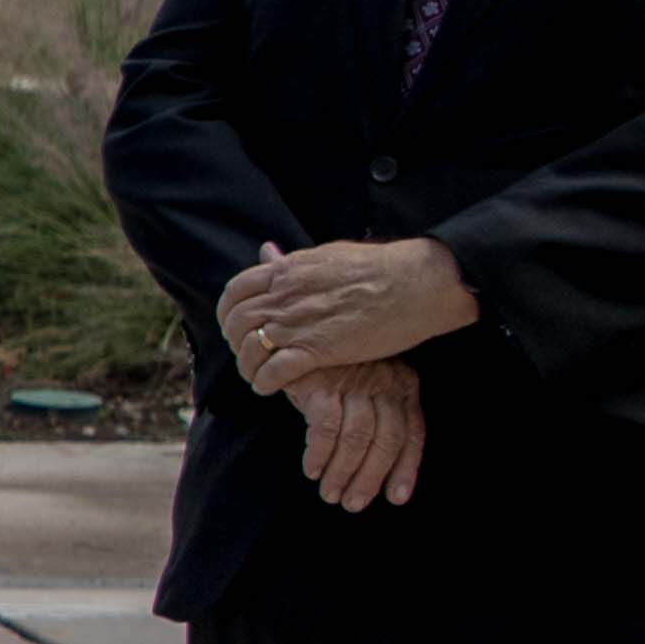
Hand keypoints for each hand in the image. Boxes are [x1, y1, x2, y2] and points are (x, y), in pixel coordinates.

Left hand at [221, 236, 477, 389]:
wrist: (416, 283)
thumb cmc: (382, 268)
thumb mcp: (327, 256)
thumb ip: (294, 262)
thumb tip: (270, 255)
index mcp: (288, 270)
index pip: (236, 292)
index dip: (228, 312)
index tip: (235, 325)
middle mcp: (285, 295)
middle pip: (237, 323)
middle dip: (235, 342)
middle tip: (246, 354)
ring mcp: (299, 322)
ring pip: (251, 348)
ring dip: (248, 366)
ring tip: (256, 375)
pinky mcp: (317, 349)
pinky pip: (274, 371)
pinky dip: (265, 382)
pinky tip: (269, 388)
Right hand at [283, 358, 428, 513]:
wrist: (290, 330)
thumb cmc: (329, 366)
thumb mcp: (362, 387)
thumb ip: (374, 416)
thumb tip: (374, 470)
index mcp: (403, 382)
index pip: (412, 433)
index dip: (406, 469)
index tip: (395, 498)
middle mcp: (383, 380)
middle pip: (386, 439)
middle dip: (370, 478)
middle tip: (353, 504)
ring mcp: (353, 380)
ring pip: (357, 438)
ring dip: (343, 472)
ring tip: (329, 494)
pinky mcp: (321, 382)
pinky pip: (325, 428)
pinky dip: (319, 454)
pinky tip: (311, 470)